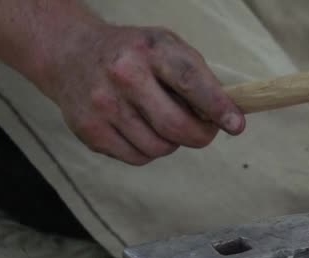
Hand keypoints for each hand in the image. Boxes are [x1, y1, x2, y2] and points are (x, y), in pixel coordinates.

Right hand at [42, 24, 243, 164]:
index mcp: (151, 50)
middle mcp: (124, 75)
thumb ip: (197, 77)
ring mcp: (104, 105)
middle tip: (205, 131)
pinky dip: (149, 150)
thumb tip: (225, 116)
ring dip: (172, 142)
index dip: (218, 107)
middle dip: (200, 136)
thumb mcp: (167, 47)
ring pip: (160, 148)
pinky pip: (138, 158)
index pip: (191, 82)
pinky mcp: (90, 131)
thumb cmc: (133, 53)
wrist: (72, 54)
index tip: (236, 125)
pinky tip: (142, 129)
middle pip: (177, 126)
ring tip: (163, 121)